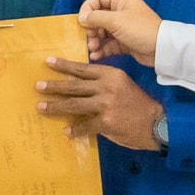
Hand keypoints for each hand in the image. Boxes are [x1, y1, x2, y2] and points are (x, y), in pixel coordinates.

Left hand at [36, 59, 164, 149]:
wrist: (157, 123)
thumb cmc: (140, 104)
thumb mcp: (123, 85)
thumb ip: (104, 85)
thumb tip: (82, 89)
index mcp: (110, 75)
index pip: (83, 69)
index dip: (64, 65)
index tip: (48, 62)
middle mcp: (106, 87)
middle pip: (74, 85)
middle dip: (54, 86)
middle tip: (38, 85)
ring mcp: (105, 105)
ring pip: (74, 104)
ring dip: (56, 106)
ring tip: (41, 107)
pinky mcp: (105, 122)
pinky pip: (84, 126)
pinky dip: (75, 129)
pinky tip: (66, 131)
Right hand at [78, 0, 162, 65]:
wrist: (161, 49)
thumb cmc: (140, 29)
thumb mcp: (116, 21)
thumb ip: (96, 18)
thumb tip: (81, 18)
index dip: (87, 9)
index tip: (82, 22)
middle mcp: (120, 11)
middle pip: (97, 16)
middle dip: (90, 29)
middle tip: (90, 38)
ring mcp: (122, 27)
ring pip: (101, 32)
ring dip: (94, 40)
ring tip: (93, 49)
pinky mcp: (124, 41)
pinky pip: (108, 44)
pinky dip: (101, 50)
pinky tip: (96, 56)